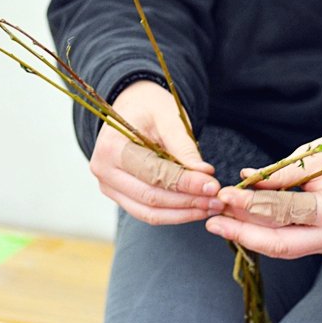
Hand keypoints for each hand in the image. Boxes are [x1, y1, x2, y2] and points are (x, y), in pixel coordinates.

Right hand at [90, 81, 223, 223]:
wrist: (132, 108)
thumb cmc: (150, 108)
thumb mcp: (169, 118)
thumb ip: (185, 148)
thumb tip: (205, 176)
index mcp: (112, 147)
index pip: (153, 173)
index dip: (185, 183)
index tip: (213, 185)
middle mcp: (104, 171)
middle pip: (151, 197)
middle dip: (188, 202)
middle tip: (217, 200)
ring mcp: (109, 187)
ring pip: (149, 212)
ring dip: (183, 213)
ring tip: (211, 207)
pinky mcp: (120, 196)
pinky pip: (148, 213)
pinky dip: (174, 214)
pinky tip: (197, 209)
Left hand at [205, 138, 321, 258]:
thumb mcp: (315, 157)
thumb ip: (281, 174)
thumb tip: (245, 180)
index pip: (283, 212)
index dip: (250, 205)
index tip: (223, 194)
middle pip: (279, 243)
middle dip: (242, 233)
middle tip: (212, 222)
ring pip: (281, 247)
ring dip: (248, 235)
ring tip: (220, 222)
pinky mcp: (321, 242)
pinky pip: (287, 242)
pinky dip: (263, 233)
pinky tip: (239, 223)